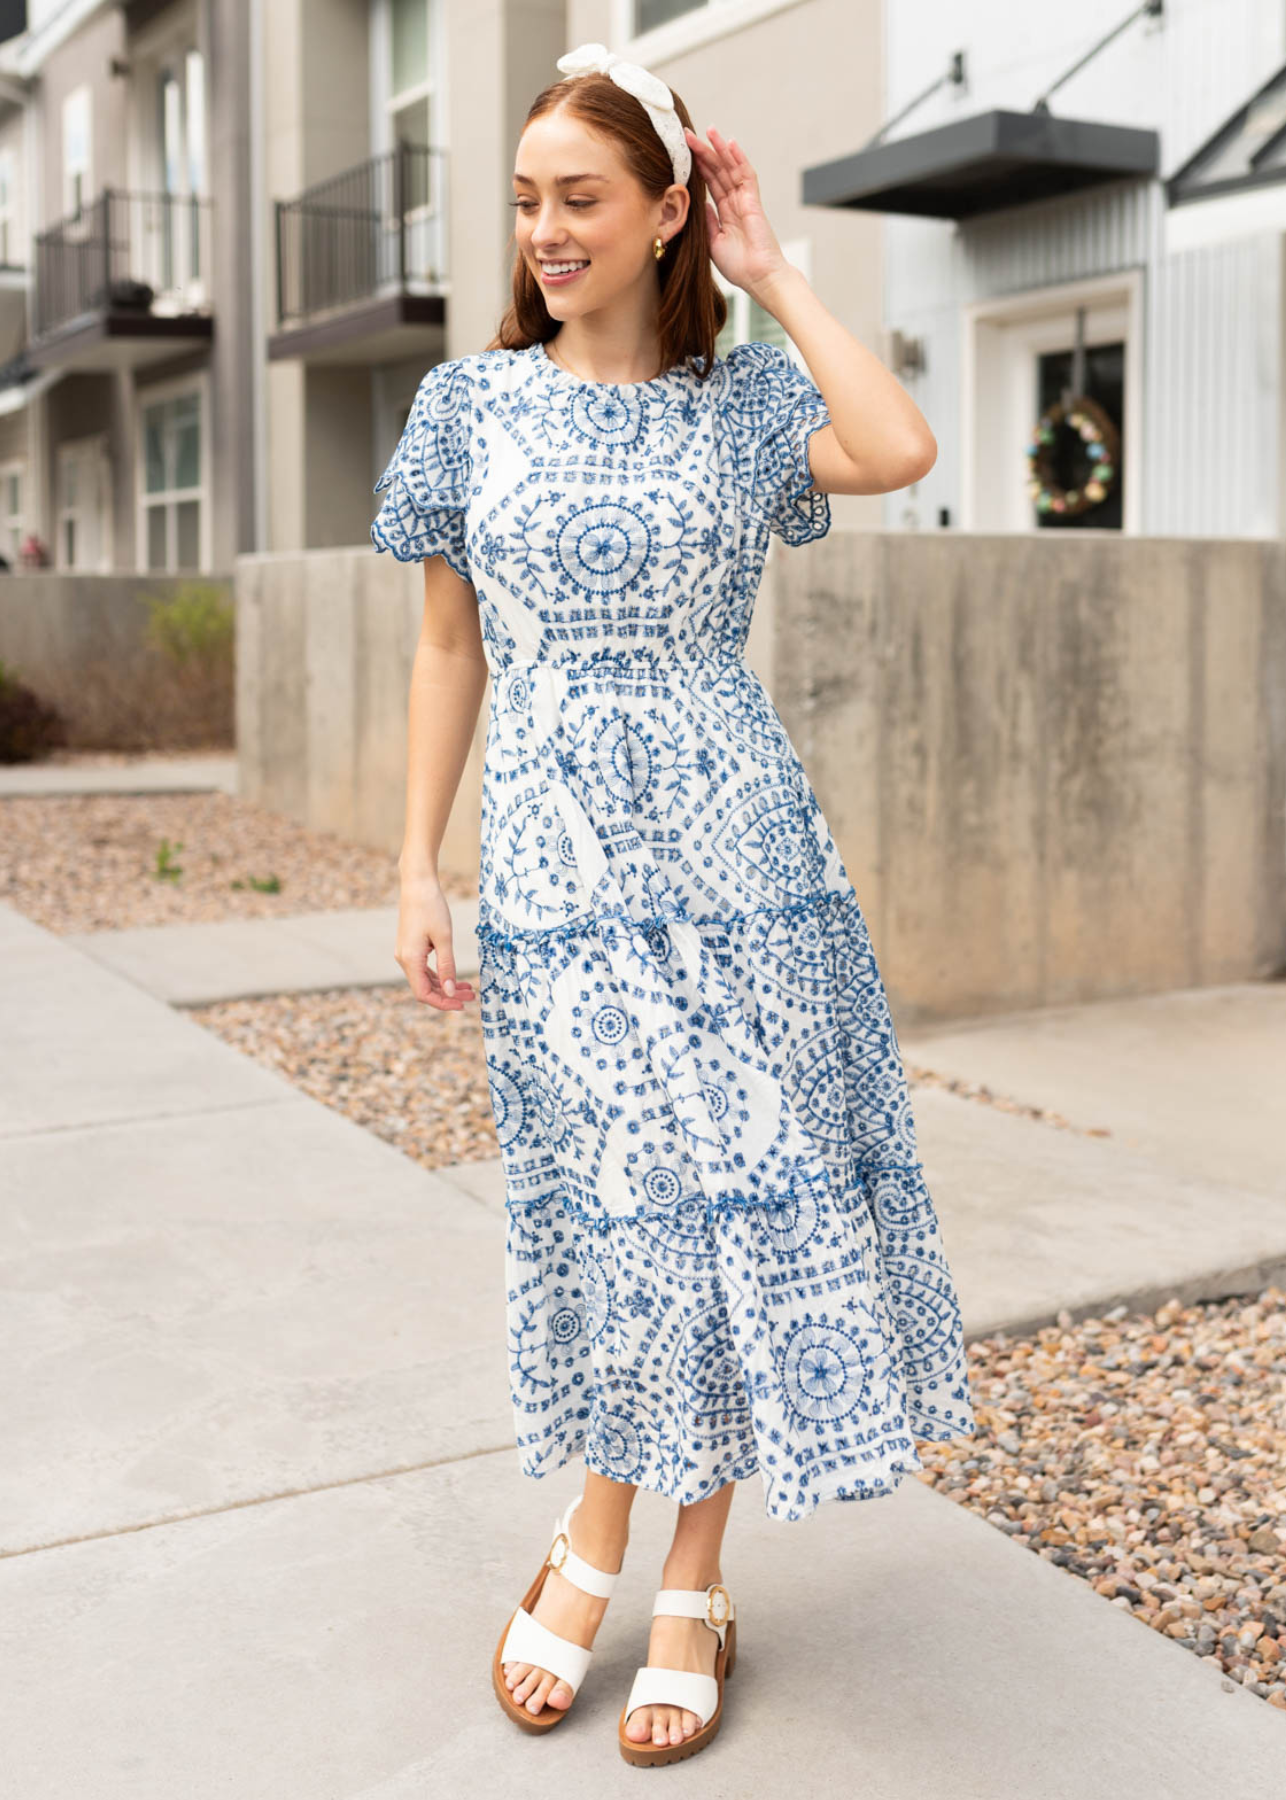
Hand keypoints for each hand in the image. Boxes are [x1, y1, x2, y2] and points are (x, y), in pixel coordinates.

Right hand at [395, 873, 477, 1009]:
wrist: (417, 884)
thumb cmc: (432, 908)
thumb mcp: (444, 938)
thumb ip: (447, 967)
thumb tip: (450, 992)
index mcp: (410, 960)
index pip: (424, 994)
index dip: (443, 1003)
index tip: (463, 1004)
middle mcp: (404, 960)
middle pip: (425, 989)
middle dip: (448, 995)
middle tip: (472, 996)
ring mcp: (406, 953)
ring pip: (425, 979)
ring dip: (445, 986)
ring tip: (469, 988)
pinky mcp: (411, 947)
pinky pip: (424, 968)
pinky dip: (439, 975)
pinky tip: (455, 977)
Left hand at [683, 123, 790, 299]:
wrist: (759, 277)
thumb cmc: (740, 266)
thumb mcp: (713, 243)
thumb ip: (707, 222)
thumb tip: (700, 204)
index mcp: (725, 213)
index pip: (710, 183)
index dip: (698, 167)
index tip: (683, 153)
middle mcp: (735, 203)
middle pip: (718, 171)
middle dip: (703, 152)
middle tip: (687, 134)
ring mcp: (745, 200)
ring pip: (731, 168)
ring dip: (719, 148)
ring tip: (708, 130)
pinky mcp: (753, 202)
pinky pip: (746, 175)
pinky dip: (738, 158)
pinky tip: (729, 144)